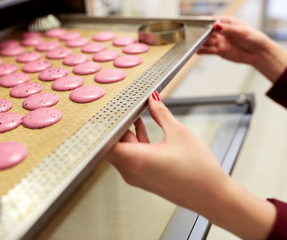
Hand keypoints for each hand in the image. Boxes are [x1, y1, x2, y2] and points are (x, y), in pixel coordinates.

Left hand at [105, 92, 275, 239]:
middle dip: (117, 128)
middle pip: (112, 146)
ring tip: (133, 116)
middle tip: (122, 110)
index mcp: (136, 160)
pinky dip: (134, 145)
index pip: (106, 143)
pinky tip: (141, 130)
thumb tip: (153, 100)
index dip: (104, 127)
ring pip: (122, 152)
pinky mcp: (144, 180)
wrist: (212, 196)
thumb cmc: (198, 172)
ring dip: (126, 135)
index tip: (107, 113)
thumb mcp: (178, 133)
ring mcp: (137, 178)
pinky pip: (131, 159)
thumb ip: (161, 114)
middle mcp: (132, 171)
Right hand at [198, 16, 286, 81]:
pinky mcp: (220, 51)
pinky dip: (203, 51)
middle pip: (207, 32)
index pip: (213, 20)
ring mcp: (220, 41)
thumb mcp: (242, 32)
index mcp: (228, 22)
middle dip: (200, 33)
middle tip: (195, 35)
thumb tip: (216, 26)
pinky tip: (197, 51)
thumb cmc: (254, 39)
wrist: (259, 53)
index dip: (204, 22)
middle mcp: (222, 32)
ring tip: (194, 44)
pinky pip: (209, 51)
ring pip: (207, 41)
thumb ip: (228, 29)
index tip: (197, 23)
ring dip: (200, 43)